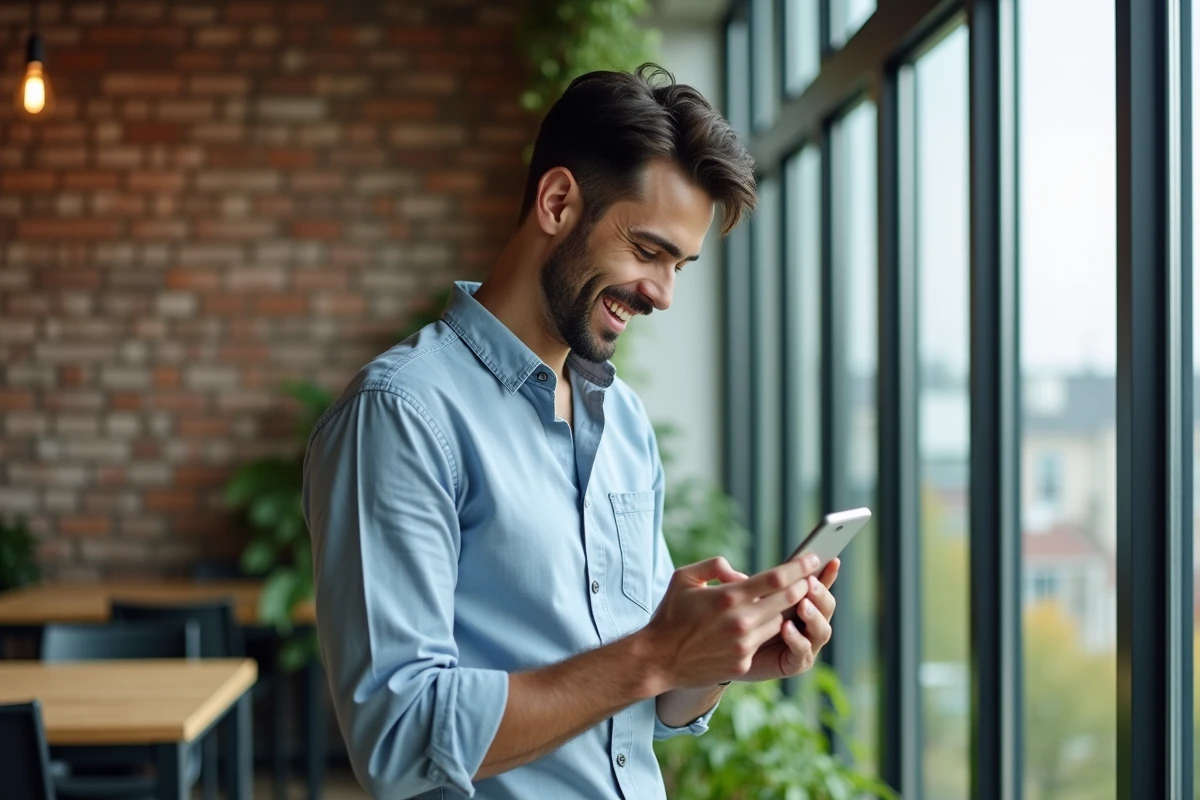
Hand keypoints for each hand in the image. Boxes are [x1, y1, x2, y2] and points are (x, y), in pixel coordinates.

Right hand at [639, 554, 822, 689]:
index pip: (776, 578)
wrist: (658, 659)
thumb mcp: (684, 578)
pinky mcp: (742, 662)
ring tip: (790, 599)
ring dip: (787, 610)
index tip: (812, 558)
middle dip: (802, 586)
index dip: (799, 567)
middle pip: (788, 600)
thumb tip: (740, 573)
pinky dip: (766, 630)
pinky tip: (764, 624)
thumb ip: (714, 565)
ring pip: (780, 622)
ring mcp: (743, 644)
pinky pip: (764, 642)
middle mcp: (740, 621)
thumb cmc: (670, 615)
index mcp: (728, 596)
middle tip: (810, 577)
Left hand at [738, 558, 839, 682]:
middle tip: (809, 582)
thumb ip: (743, 588)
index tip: (831, 559)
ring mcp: (805, 644)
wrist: (726, 656)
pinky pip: (802, 652)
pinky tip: (786, 628)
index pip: (818, 586)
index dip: (827, 574)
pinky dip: (797, 640)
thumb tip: (738, 576)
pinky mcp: (795, 663)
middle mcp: (807, 623)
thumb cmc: (735, 623)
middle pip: (826, 607)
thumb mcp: (742, 600)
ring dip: (814, 616)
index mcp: (800, 603)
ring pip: (822, 630)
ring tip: (802, 605)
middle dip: (820, 594)